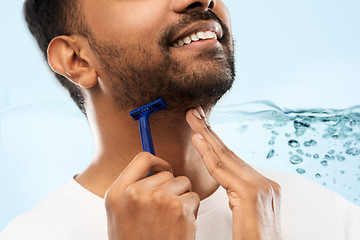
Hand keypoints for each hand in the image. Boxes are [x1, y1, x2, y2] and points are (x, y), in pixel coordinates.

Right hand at [104, 152, 199, 239]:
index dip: (157, 162)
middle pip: (166, 172)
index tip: (163, 169)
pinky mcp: (178, 208)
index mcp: (117, 192)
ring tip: (170, 219)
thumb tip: (155, 166)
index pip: (142, 158)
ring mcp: (158, 198)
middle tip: (164, 210)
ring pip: (183, 183)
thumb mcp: (121, 213)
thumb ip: (132, 188)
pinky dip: (191, 210)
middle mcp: (136, 192)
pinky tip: (179, 226)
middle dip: (171, 187)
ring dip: (182, 198)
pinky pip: (194, 197)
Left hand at [186, 107, 281, 239]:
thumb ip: (239, 196)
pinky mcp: (250, 194)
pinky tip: (197, 139)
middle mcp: (263, 182)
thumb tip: (229, 188)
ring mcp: (259, 186)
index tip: (202, 128)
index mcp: (262, 185)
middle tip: (195, 113)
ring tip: (193, 118)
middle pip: (229, 152)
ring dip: (205, 135)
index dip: (215, 141)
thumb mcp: (246, 213)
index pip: (234, 159)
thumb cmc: (254, 239)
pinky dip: (208, 154)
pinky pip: (222, 171)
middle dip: (209, 131)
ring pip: (225, 156)